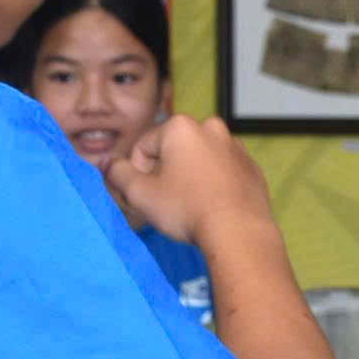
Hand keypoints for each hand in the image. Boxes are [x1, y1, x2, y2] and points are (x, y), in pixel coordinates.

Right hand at [103, 115, 273, 246]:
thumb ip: (118, 174)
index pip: (144, 147)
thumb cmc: (186, 210)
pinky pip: (223, 172)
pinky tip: (212, 207)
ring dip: (189, 178)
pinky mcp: (251, 167)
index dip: (138, 174)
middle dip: (164, 173)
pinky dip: (214, 184)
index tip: (146, 196)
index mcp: (181, 127)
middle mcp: (211, 128)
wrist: (238, 231)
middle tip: (166, 202)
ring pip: (199, 160)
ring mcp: (235, 147)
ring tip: (190, 206)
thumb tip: (107, 164)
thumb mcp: (140, 194)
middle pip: (173, 151)